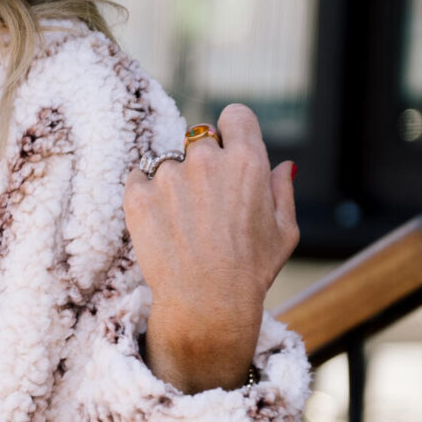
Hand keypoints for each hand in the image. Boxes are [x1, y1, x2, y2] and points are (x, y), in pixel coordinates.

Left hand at [124, 104, 297, 393]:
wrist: (206, 306)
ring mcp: (169, 176)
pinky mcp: (138, 195)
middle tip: (204, 204)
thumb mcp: (284, 233)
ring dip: (172, 182)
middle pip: (199, 139)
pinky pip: (137, 178)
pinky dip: (145, 195)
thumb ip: (283, 191)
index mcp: (247, 161)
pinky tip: (160, 224)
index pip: (235, 116)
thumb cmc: (250, 273)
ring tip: (182, 223)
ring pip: (167, 162)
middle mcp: (207, 161)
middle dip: (202, 163)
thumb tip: (283, 165)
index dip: (232, 133)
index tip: (227, 154)